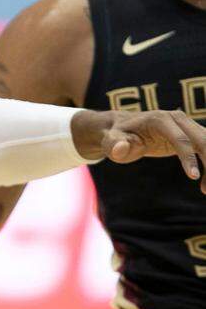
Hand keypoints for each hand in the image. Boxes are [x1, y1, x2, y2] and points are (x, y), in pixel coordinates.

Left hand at [72, 109, 205, 190]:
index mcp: (160, 119)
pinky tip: (204, 184)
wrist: (124, 127)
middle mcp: (178, 118)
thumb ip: (115, 145)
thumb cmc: (118, 136)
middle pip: (202, 140)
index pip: (180, 139)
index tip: (193, 177)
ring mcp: (187, 125)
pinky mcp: (191, 134)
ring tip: (205, 190)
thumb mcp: (112, 141)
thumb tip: (121, 149)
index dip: (188, 158)